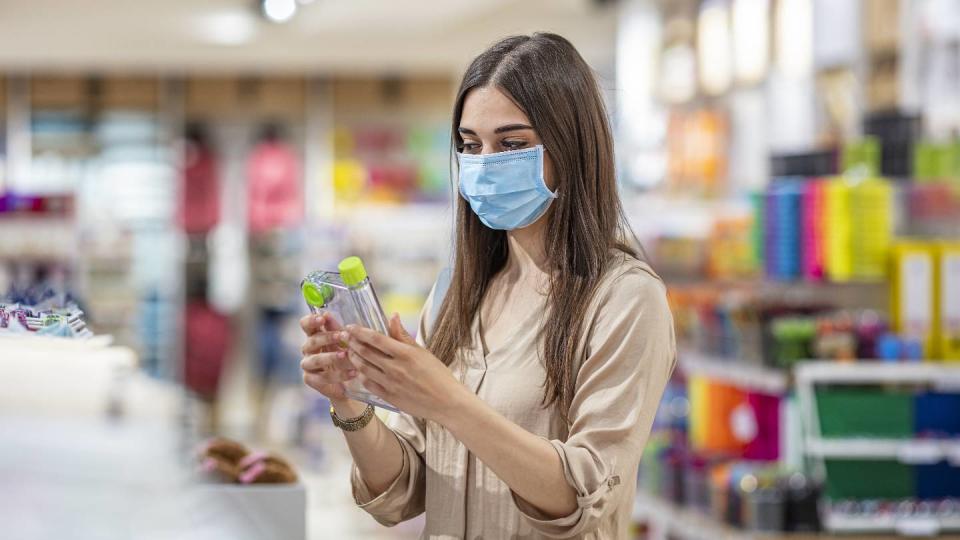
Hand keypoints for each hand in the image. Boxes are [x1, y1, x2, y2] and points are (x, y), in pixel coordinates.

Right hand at [299, 312, 357, 402]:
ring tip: (345, 355)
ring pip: (315, 360)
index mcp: (314, 336)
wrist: (350, 383)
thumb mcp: (344, 342)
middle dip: (326, 337)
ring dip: (330, 357)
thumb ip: (337, 329)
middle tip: (341, 336)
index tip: (322, 318)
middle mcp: (308, 350)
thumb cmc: (345, 357)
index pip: (305, 325)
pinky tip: (353, 373)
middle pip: (311, 341)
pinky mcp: (311, 379)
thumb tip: (328, 314)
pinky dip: (339, 375)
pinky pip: (322, 377)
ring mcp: (308, 365)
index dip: (311, 320)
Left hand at [345, 313, 463, 422]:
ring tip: (349, 352)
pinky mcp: (389, 397)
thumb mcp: (422, 352)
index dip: (360, 331)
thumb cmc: (438, 375)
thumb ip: (403, 335)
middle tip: (344, 337)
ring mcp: (391, 384)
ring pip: (364, 368)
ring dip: (353, 358)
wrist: (447, 402)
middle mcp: (395, 368)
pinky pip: (369, 384)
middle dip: (352, 343)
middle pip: (366, 352)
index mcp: (405, 354)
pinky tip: (359, 370)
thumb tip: (392, 316)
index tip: (350, 327)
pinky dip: (361, 375)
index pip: (376, 339)